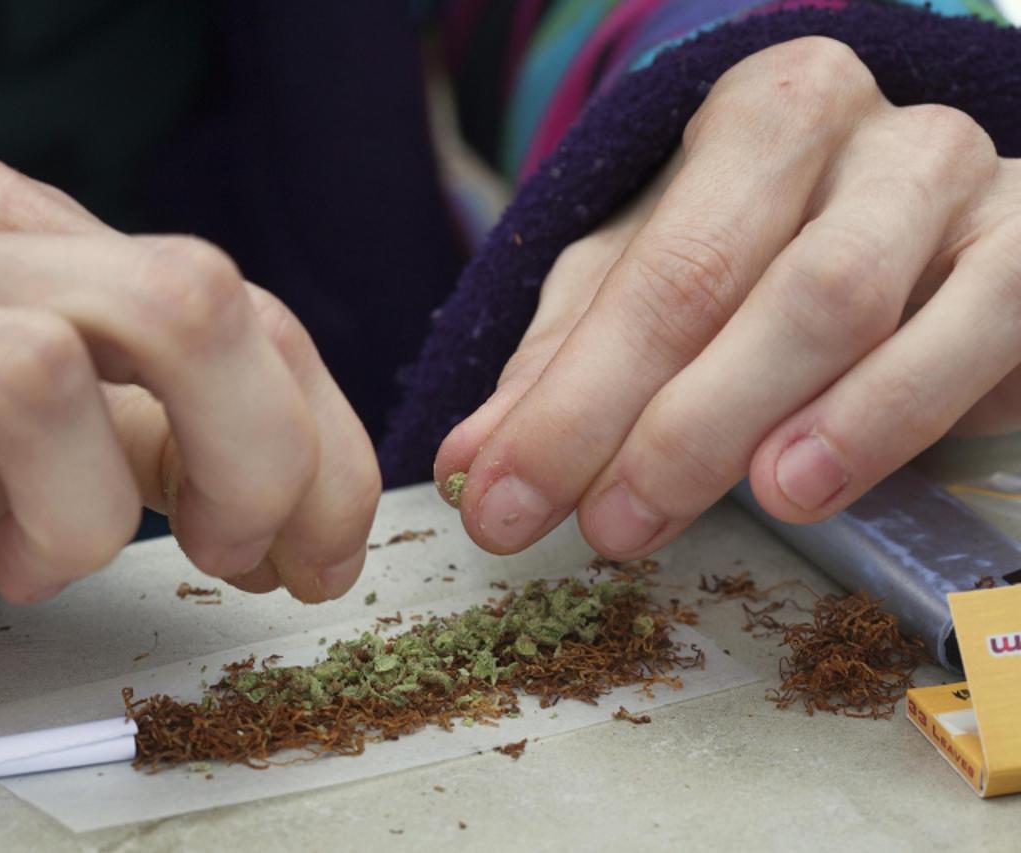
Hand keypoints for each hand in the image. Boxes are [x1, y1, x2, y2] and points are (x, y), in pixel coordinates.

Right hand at [0, 154, 379, 623]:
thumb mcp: (49, 398)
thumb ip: (172, 426)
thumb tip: (306, 507)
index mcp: (28, 233)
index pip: (242, 305)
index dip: (318, 443)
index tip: (324, 549)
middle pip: (180, 304)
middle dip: (254, 459)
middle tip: (227, 550)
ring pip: (35, 376)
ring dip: (80, 521)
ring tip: (35, 561)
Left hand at [435, 37, 1020, 559]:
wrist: (937, 220)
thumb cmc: (772, 253)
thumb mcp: (657, 285)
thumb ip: (567, 366)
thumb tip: (472, 467)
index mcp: (758, 119)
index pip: (653, 274)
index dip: (570, 404)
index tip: (502, 504)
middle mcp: (864, 134)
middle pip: (742, 283)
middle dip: (661, 423)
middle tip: (602, 529)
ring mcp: (966, 185)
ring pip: (851, 302)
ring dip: (770, 420)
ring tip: (723, 507)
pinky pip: (980, 331)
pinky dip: (892, 414)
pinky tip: (815, 482)